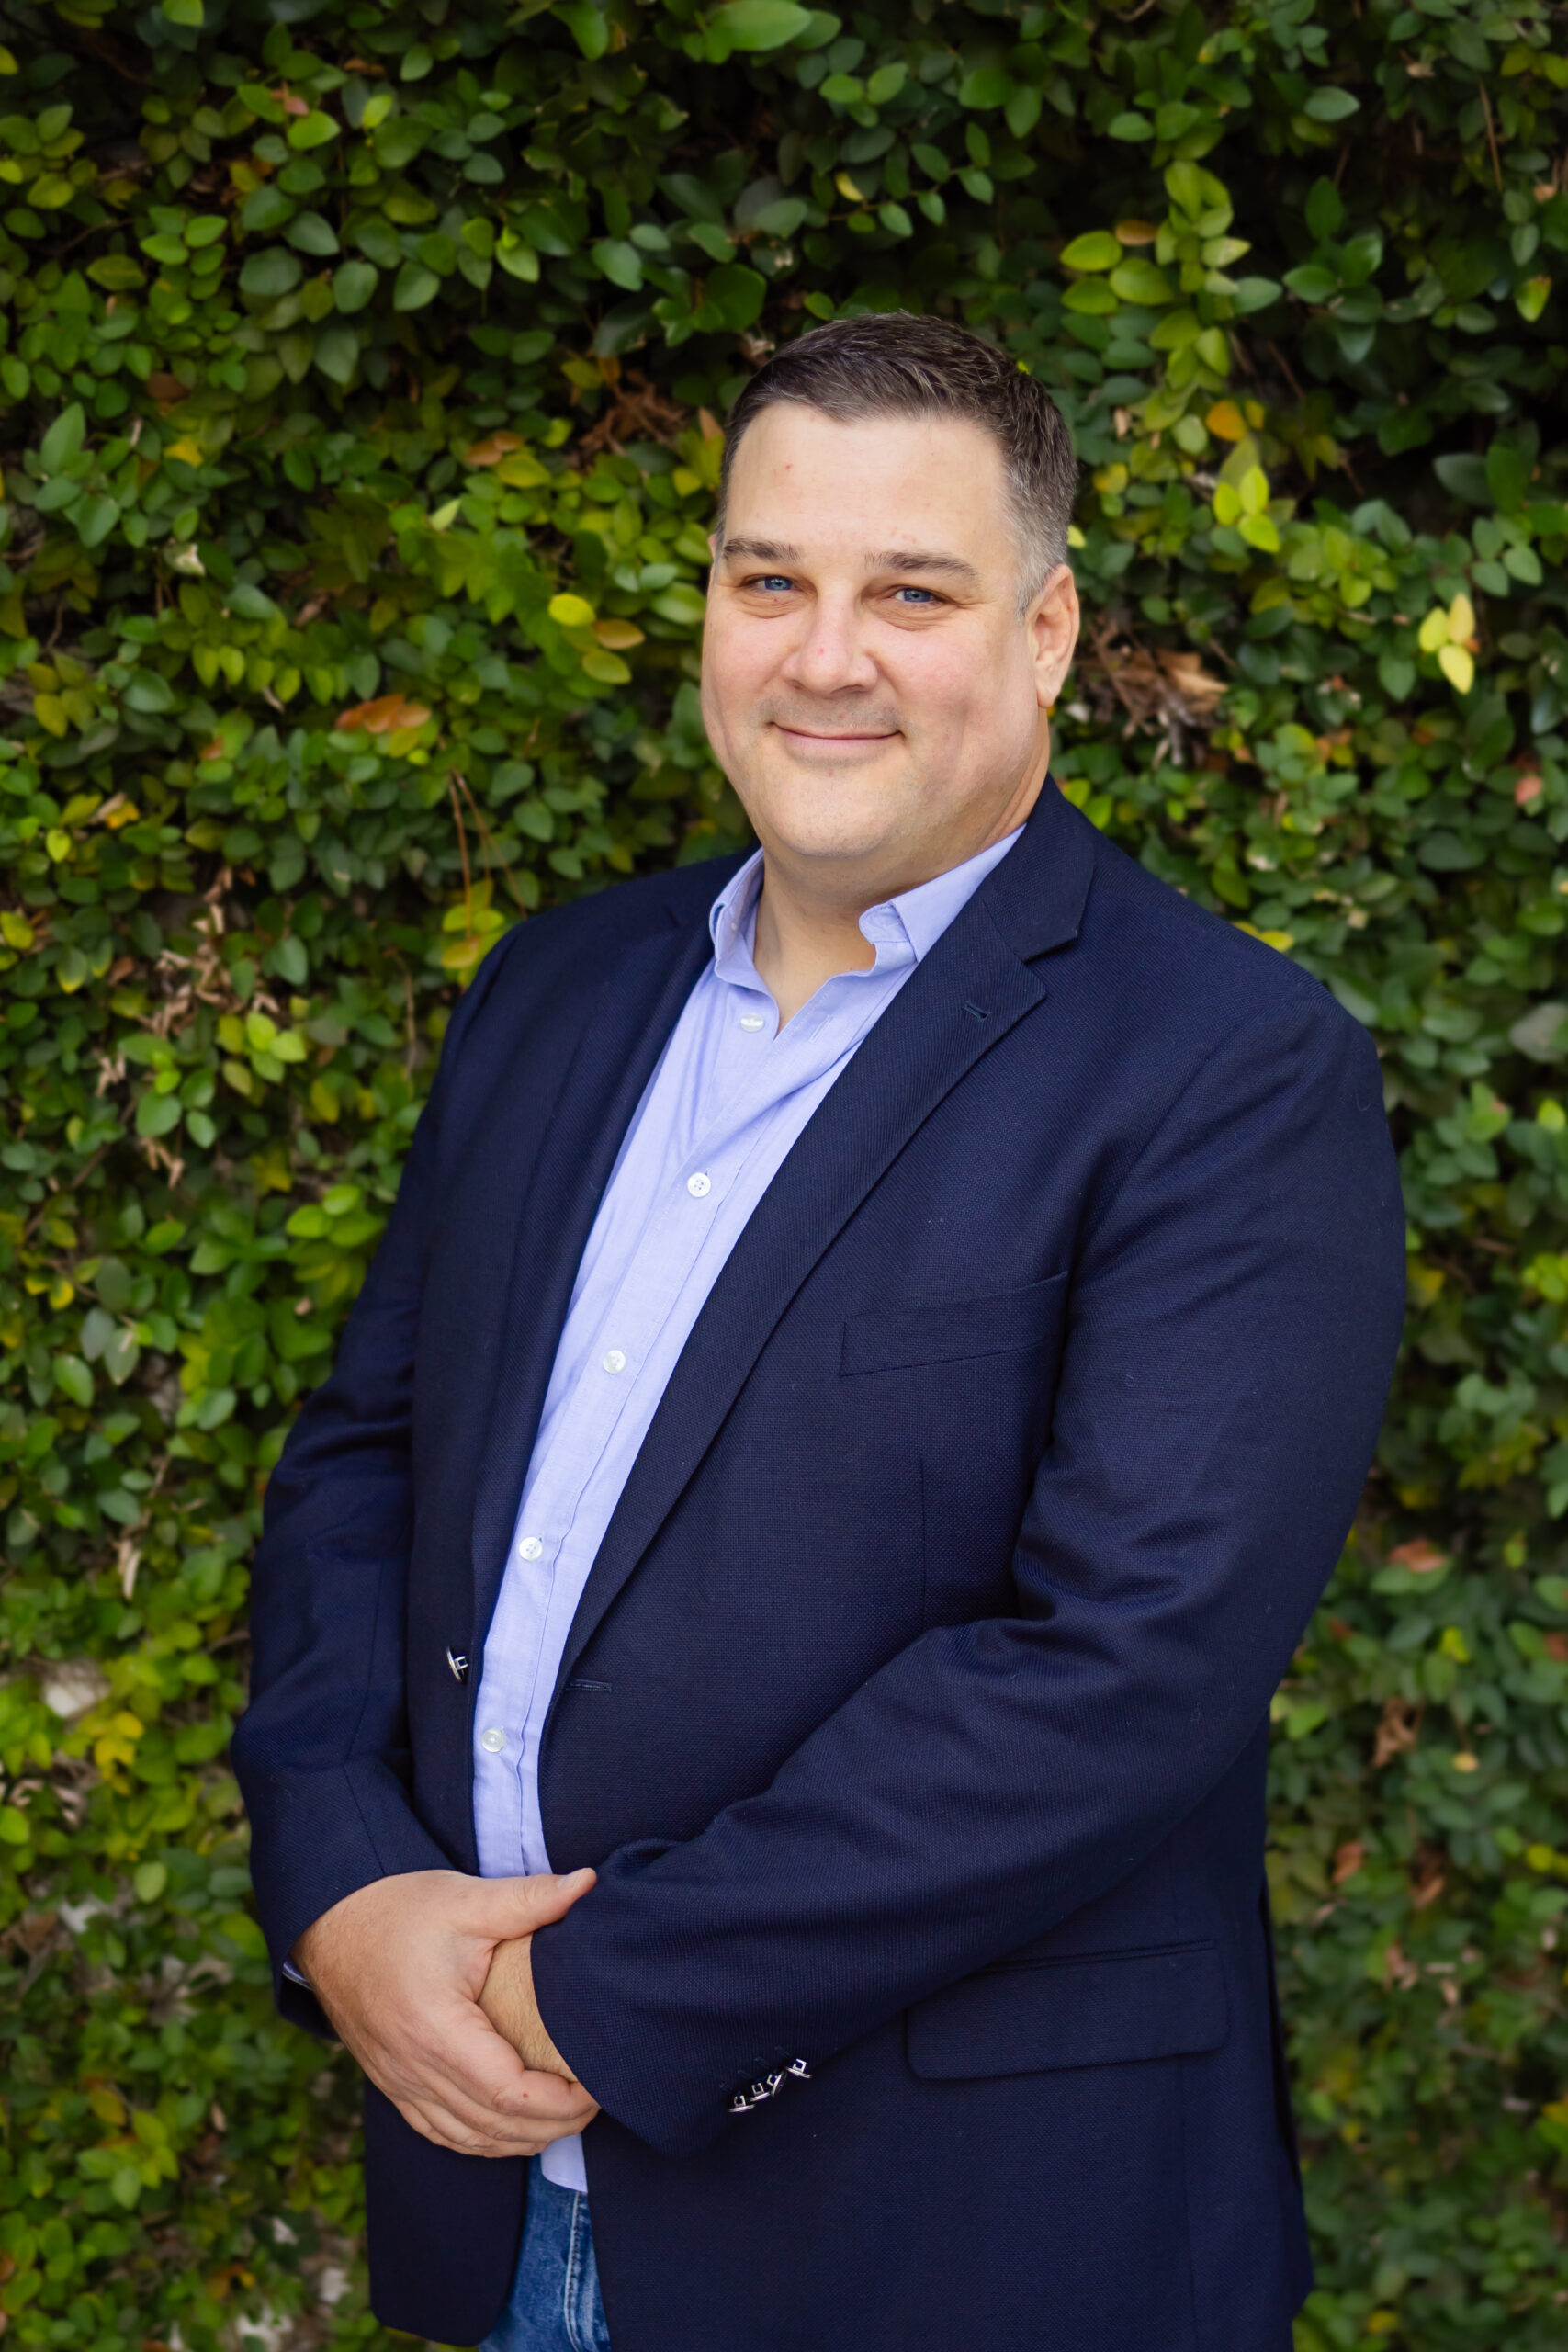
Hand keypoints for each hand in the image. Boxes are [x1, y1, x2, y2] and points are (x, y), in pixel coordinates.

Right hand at [293, 1867, 597, 2158]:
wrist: (330, 1925)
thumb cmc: (398, 1911)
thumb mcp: (465, 1898)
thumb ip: (530, 1897)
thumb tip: (589, 1881)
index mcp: (436, 2029)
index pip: (508, 2093)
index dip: (560, 2102)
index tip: (598, 2084)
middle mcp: (414, 2069)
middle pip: (494, 2126)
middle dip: (554, 2126)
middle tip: (596, 2102)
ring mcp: (399, 2083)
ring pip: (468, 2138)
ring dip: (521, 2140)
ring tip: (567, 2118)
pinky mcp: (393, 2084)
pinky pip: (441, 2132)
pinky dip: (483, 2140)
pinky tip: (513, 2129)